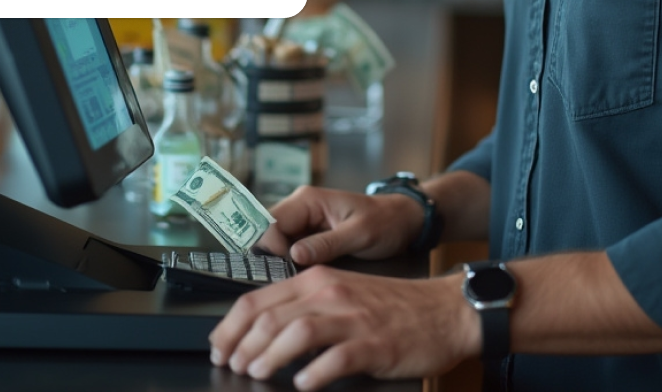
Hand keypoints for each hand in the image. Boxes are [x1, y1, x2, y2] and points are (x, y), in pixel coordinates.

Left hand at [209, 267, 478, 389]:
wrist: (442, 311)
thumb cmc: (391, 307)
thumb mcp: (342, 294)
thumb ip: (306, 305)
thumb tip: (263, 330)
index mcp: (318, 279)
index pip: (259, 298)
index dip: (231, 326)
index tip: (219, 347)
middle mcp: (330, 293)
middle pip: (271, 316)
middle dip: (243, 344)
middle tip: (232, 366)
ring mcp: (352, 318)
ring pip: (297, 332)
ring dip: (270, 356)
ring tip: (256, 374)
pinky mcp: (373, 344)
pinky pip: (336, 358)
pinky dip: (314, 373)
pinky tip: (303, 384)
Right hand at [256, 185, 424, 265]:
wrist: (401, 221)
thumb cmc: (384, 223)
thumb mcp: (359, 234)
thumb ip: (327, 244)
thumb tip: (294, 255)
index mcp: (308, 199)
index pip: (271, 220)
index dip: (271, 246)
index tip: (286, 269)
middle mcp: (299, 206)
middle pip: (267, 231)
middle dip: (271, 256)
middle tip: (288, 280)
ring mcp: (301, 221)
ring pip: (273, 242)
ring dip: (278, 262)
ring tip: (295, 281)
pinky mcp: (306, 235)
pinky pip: (286, 249)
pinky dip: (288, 264)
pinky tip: (300, 277)